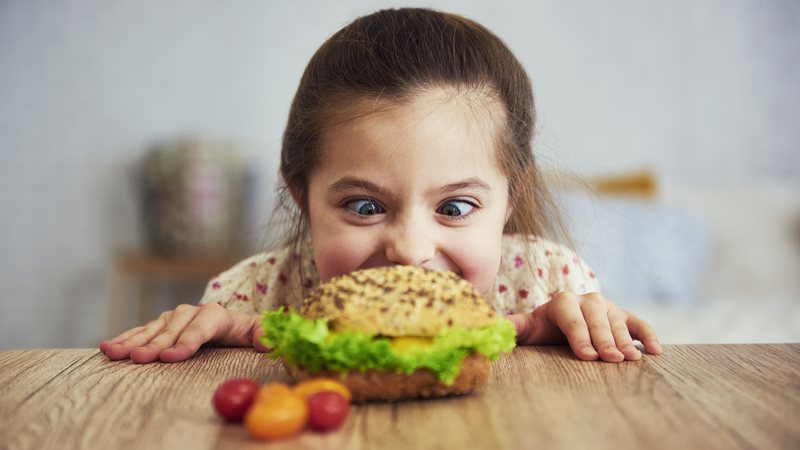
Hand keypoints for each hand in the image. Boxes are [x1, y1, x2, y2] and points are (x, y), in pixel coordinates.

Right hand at [99, 303, 266, 362]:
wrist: (235, 325)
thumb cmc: (247, 333)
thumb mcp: (262, 333)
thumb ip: (266, 335)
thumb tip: (270, 342)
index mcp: (217, 315)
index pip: (201, 327)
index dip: (186, 342)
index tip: (171, 357)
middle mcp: (192, 312)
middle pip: (172, 330)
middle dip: (155, 345)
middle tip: (139, 359)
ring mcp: (173, 318)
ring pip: (152, 330)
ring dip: (133, 342)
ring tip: (115, 354)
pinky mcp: (161, 326)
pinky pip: (141, 332)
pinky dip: (125, 339)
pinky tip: (109, 348)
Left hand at [506, 291, 661, 361]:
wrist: (562, 323)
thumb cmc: (544, 330)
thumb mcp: (529, 328)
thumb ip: (515, 326)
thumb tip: (497, 325)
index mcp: (562, 302)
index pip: (572, 317)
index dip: (579, 336)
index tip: (587, 356)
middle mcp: (587, 301)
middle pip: (597, 319)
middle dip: (604, 339)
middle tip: (611, 359)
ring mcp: (608, 307)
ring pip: (617, 322)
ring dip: (625, 340)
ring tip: (631, 359)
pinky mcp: (624, 316)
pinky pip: (638, 323)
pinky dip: (647, 335)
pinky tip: (655, 351)